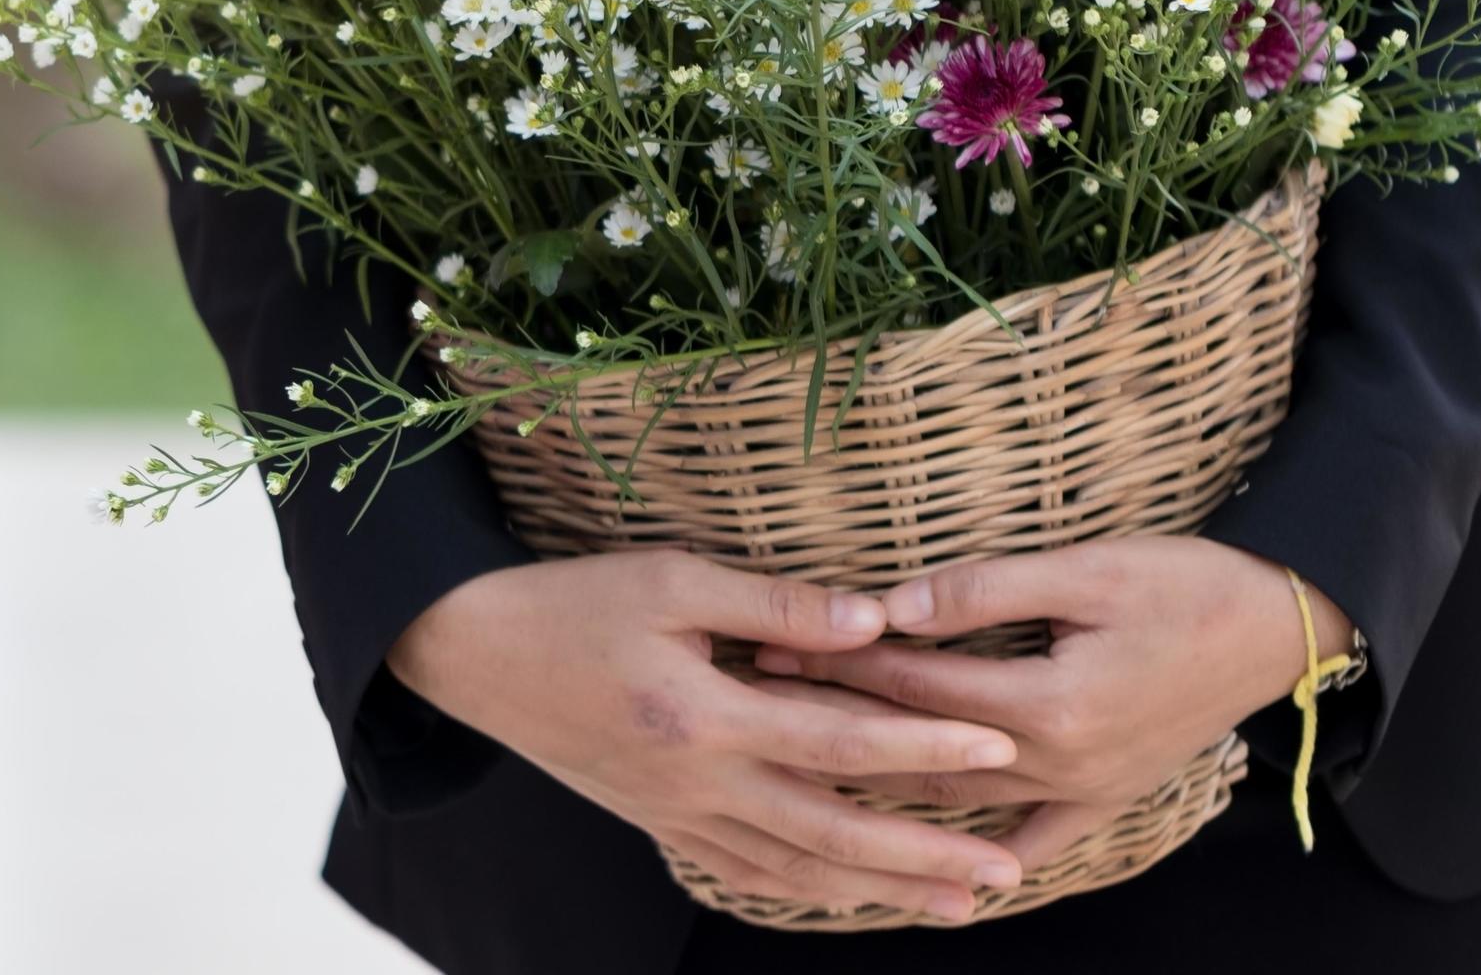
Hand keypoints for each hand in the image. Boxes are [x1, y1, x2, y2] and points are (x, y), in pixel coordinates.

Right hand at [389, 550, 1024, 920]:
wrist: (471, 652)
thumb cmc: (569, 602)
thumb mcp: (667, 578)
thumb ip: (773, 603)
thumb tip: (873, 619)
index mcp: (704, 716)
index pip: (838, 739)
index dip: (925, 746)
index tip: (999, 747)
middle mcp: (697, 781)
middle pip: (832, 832)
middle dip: (926, 855)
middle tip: (1009, 870)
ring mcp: (676, 812)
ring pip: (797, 869)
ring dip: (883, 889)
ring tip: (959, 902)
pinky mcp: (657, 820)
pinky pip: (745, 872)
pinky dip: (808, 890)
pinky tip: (850, 893)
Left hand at [754, 537, 1354, 871]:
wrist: (1280, 625)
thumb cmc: (1185, 584)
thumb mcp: (1085, 569)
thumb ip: (983, 591)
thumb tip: (893, 606)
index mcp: (1051, 707)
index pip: (916, 687)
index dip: (840, 662)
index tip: (771, 644)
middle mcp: (1063, 766)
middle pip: (921, 748)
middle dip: (837, 722)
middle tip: (761, 699)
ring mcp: (1085, 790)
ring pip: (959, 798)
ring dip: (882, 779)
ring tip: (807, 761)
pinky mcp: (1106, 795)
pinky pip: (1032, 839)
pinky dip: (981, 852)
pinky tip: (933, 871)